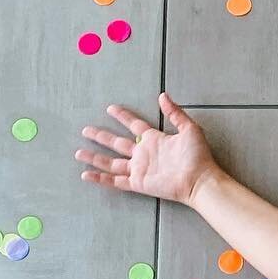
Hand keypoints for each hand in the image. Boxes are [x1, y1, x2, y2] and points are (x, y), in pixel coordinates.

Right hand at [75, 92, 218, 206]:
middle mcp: (143, 154)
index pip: (134, 125)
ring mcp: (139, 169)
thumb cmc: (197, 156)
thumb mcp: (189, 128)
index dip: (122, 116)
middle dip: (101, 136)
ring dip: (95, 157)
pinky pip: (115, 180)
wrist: (199, 179)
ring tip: (78, 153)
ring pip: (111, 162)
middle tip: (86, 129)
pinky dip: (100, 178)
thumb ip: (175, 113)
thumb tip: (163, 95)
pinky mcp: (138, 182)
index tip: (110, 108)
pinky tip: (85, 175)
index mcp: (154, 139)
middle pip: (117, 143)